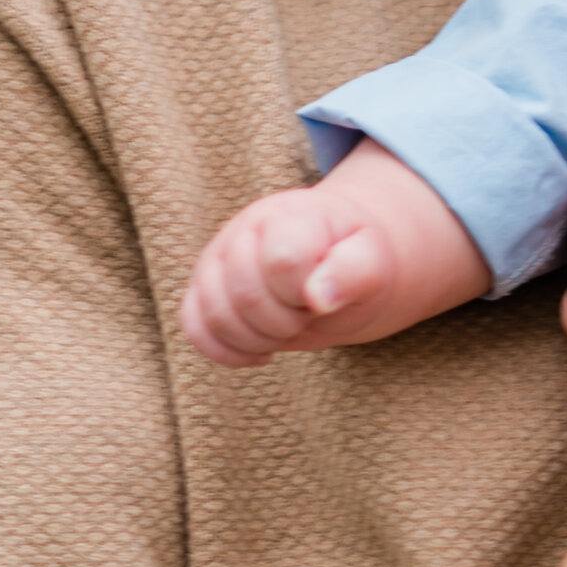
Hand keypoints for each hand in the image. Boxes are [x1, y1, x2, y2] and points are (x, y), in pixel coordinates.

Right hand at [180, 144, 486, 365]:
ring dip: (257, 340)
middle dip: (285, 322)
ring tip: (287, 330)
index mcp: (290, 215)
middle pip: (245, 295)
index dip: (304, 293)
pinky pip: (194, 328)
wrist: (334, 256)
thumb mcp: (372, 261)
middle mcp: (244, 230)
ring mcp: (217, 259)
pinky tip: (262, 351)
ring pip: (215, 315)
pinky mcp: (202, 288)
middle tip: (308, 314)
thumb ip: (355, 272)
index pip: (282, 261)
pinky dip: (227, 351)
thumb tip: (319, 298)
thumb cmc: (355, 259)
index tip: (322, 294)